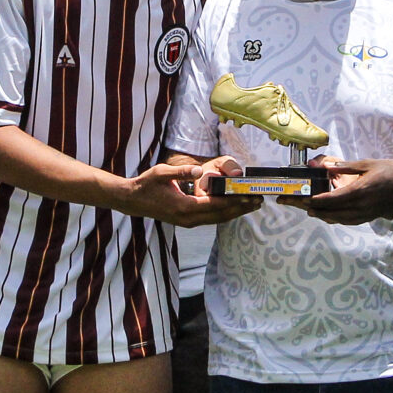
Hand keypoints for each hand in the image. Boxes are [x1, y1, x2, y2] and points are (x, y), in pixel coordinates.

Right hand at [115, 159, 255, 226]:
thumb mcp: (161, 174)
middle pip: (221, 215)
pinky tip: (235, 208)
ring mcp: (189, 222)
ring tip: (252, 205)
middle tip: (259, 201)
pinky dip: (225, 214)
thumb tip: (197, 170)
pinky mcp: (188, 222)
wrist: (133, 201)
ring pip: (218, 219)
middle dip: (241, 208)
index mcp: (184, 207)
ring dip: (236, 213)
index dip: (233, 201)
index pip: (215, 205)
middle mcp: (189, 218)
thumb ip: (180, 172)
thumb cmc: (147, 185)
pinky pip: (211, 219)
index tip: (248, 196)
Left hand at [306, 157, 392, 223]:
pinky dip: (340, 220)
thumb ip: (345, 166)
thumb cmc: (389, 169)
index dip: (317, 201)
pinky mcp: (373, 216)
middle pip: (335, 212)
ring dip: (327, 217)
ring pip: (342, 219)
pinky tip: (333, 217)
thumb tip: (326, 166)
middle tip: (305, 208)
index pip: (333, 199)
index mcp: (360, 190)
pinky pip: (352, 221)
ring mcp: (368, 213)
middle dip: (318, 211)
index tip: (306, 200)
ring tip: (315, 214)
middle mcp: (363, 205)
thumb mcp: (366, 164)